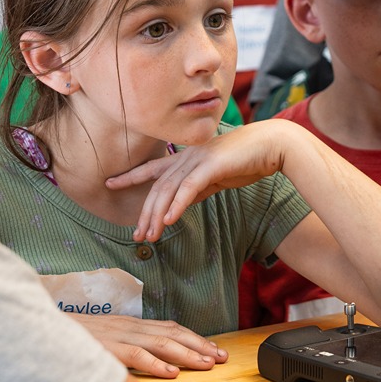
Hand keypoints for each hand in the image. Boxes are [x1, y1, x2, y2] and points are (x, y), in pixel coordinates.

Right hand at [67, 313, 227, 378]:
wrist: (41, 328)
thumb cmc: (72, 336)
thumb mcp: (104, 338)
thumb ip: (124, 343)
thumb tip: (147, 357)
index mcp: (129, 324)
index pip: (169, 327)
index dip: (193, 338)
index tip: (214, 349)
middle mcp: (128, 326)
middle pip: (172, 334)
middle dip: (199, 345)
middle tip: (221, 357)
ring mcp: (118, 336)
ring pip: (160, 343)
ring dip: (187, 354)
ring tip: (206, 364)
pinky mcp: (106, 348)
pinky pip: (135, 355)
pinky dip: (156, 364)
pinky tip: (171, 372)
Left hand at [106, 123, 290, 241]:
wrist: (270, 146)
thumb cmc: (246, 160)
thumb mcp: (215, 177)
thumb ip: (196, 188)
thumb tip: (179, 205)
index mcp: (187, 158)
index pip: (152, 168)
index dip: (130, 176)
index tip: (110, 183)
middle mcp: (187, 157)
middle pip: (157, 187)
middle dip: (145, 212)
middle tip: (137, 235)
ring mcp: (198, 160)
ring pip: (169, 190)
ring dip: (157, 214)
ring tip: (149, 236)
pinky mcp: (211, 166)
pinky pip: (189, 188)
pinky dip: (177, 204)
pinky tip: (169, 220)